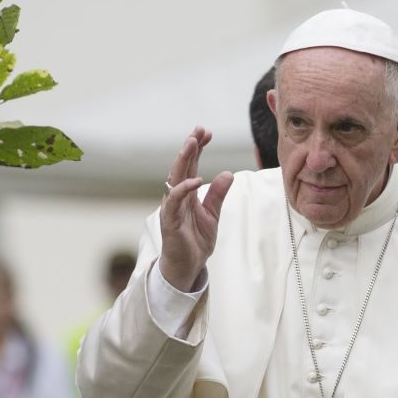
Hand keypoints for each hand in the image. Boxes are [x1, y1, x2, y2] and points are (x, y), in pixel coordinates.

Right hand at [159, 126, 233, 290]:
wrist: (187, 266)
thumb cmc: (195, 241)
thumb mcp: (213, 214)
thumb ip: (217, 195)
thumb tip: (227, 173)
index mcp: (187, 194)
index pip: (191, 166)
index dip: (198, 149)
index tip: (207, 133)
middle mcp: (177, 197)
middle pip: (181, 167)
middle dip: (189, 147)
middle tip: (198, 130)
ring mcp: (172, 208)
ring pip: (175, 179)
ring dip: (183, 160)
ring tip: (192, 144)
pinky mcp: (170, 221)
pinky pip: (175, 202)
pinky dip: (184, 189)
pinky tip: (196, 179)